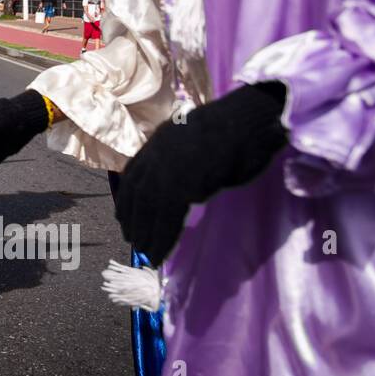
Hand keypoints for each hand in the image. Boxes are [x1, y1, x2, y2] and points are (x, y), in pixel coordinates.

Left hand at [116, 82, 285, 263]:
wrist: (251, 121)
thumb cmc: (239, 132)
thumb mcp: (200, 146)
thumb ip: (186, 164)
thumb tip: (187, 191)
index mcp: (160, 140)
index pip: (134, 173)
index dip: (127, 198)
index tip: (123, 216)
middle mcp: (157, 152)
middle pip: (135, 191)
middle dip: (132, 217)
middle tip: (132, 240)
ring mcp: (167, 166)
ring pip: (148, 206)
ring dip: (145, 233)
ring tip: (145, 252)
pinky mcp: (182, 182)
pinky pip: (167, 217)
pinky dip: (162, 239)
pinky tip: (159, 255)